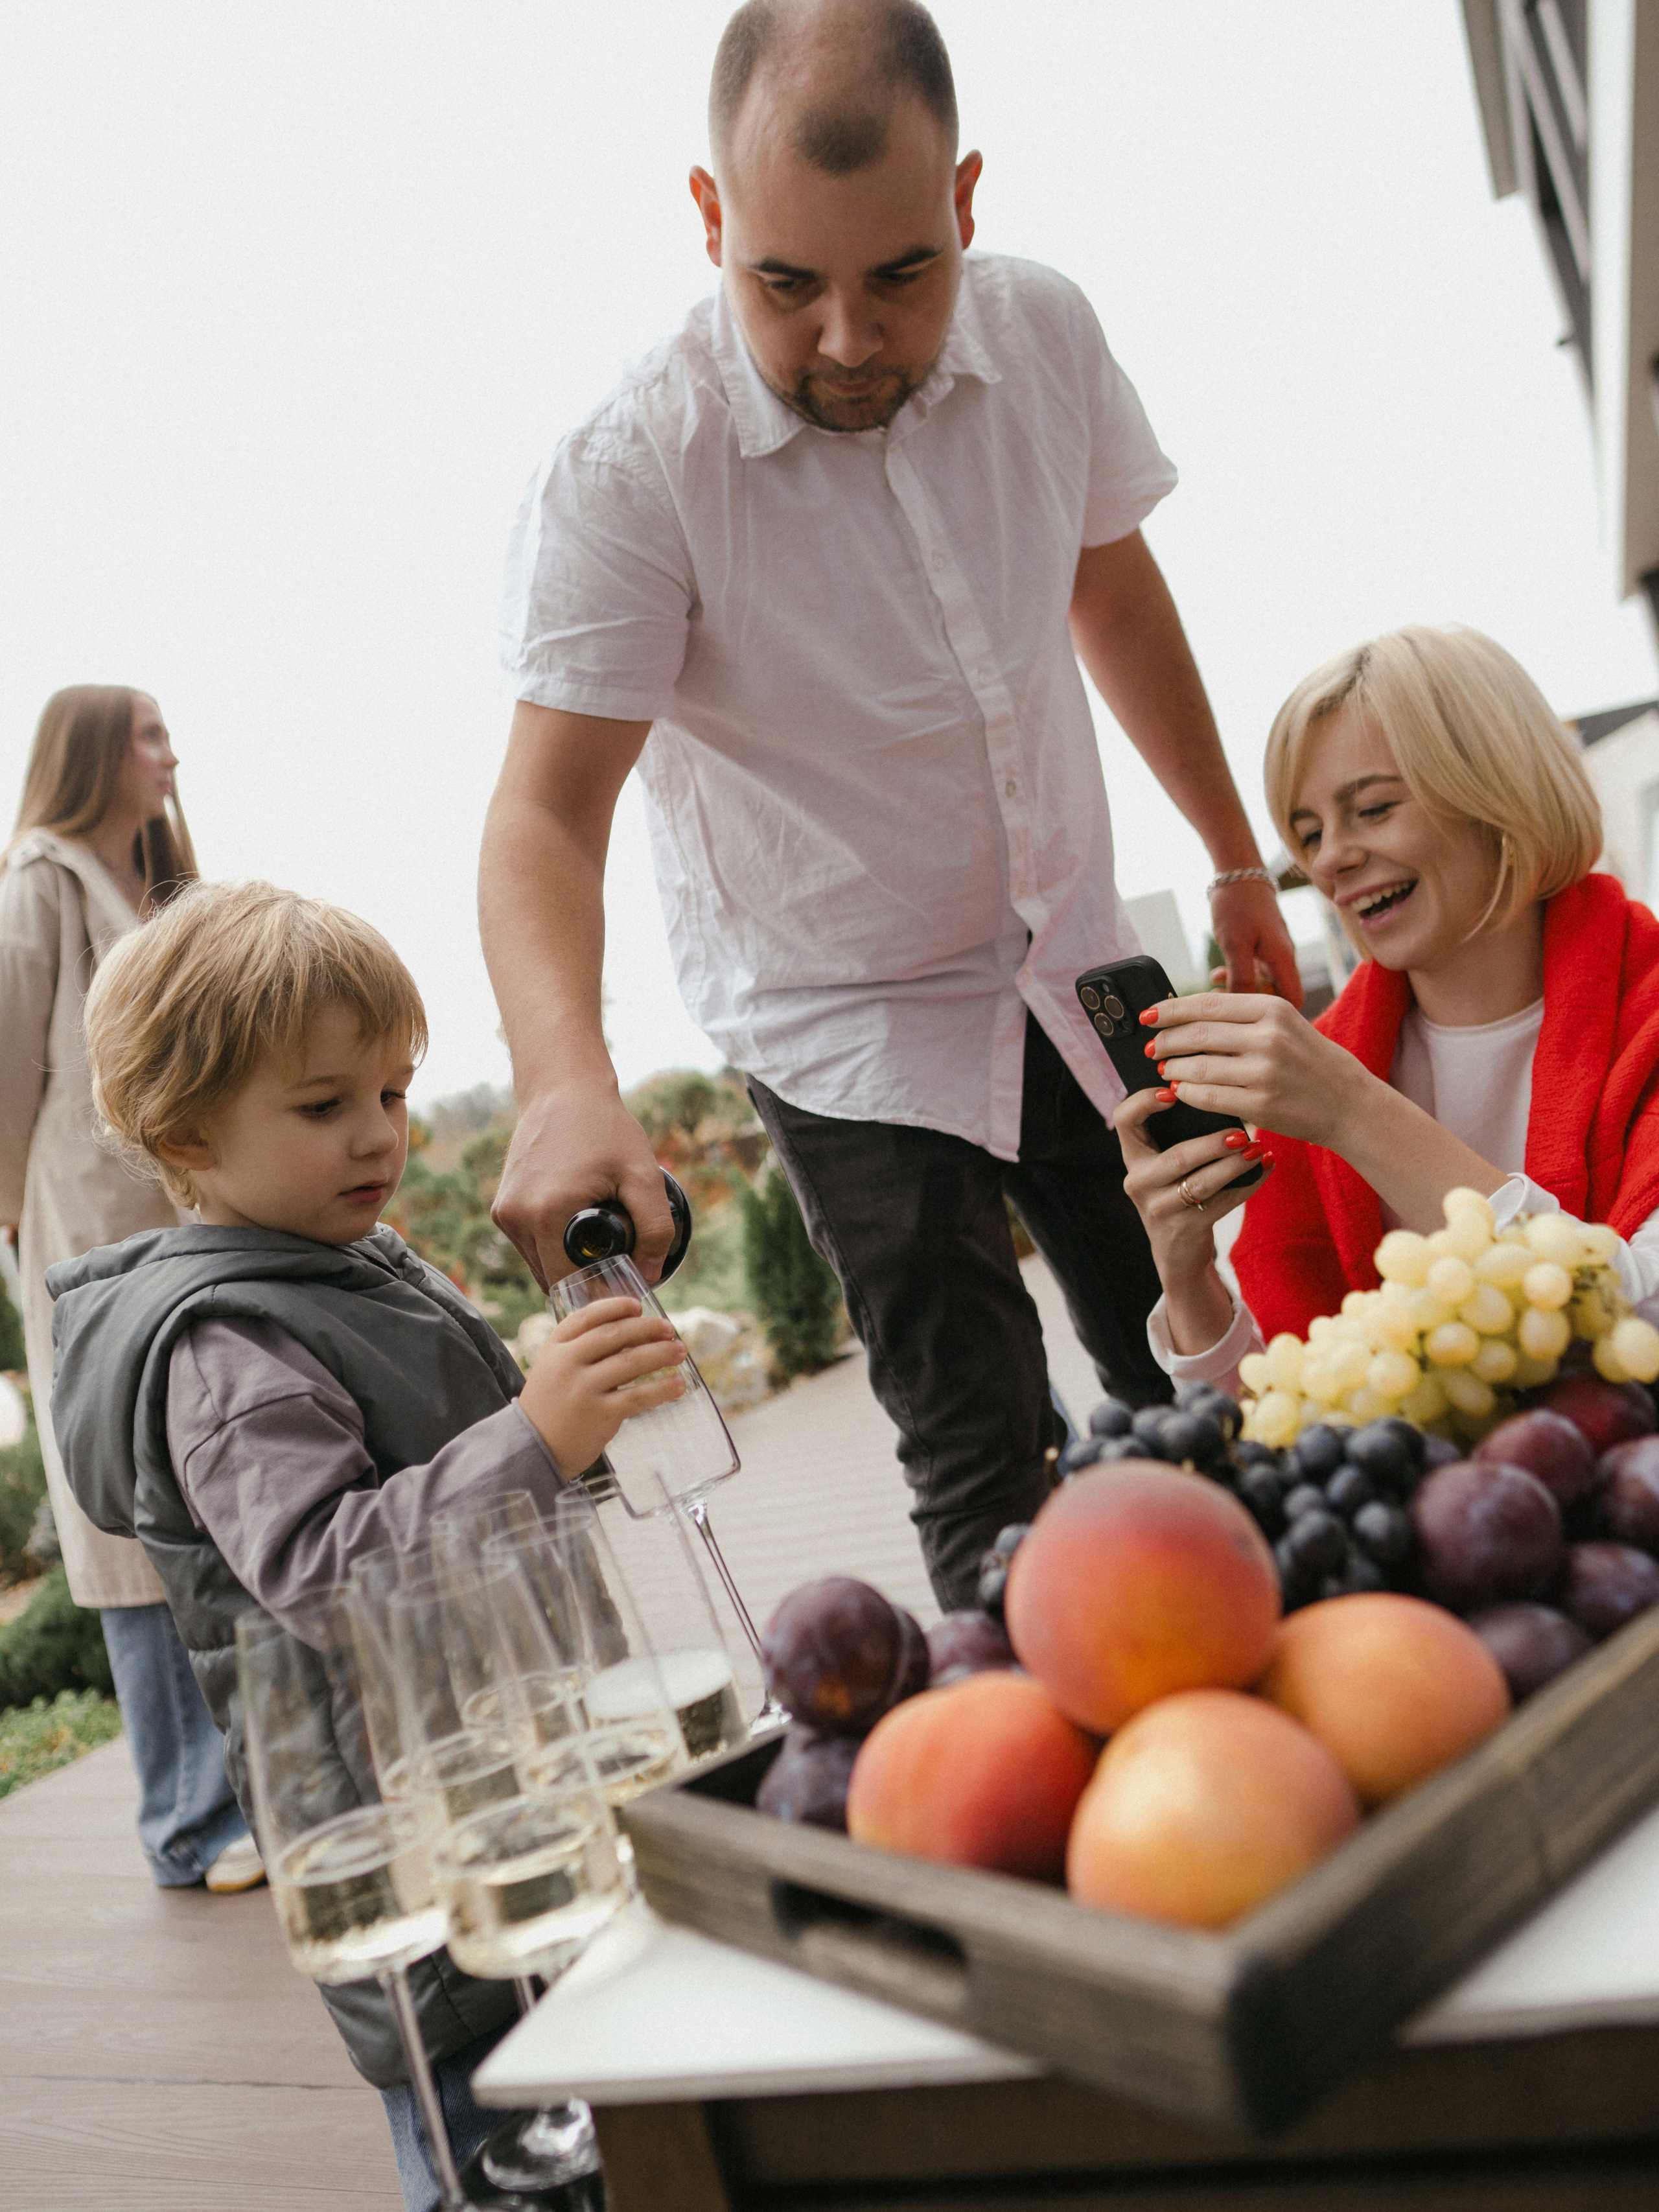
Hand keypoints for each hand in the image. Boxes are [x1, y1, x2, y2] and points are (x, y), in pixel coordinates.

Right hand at [492, 1084, 675, 1290]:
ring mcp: (504, 1214)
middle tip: (621, 1262)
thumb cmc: (606, 1129)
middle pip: (553, 1279)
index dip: (600, 1292)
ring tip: (602, 1239)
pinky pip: (531, 1245)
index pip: (569, 1284)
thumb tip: (650, 1275)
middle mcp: (516, 1218)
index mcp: (546, 1215)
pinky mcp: (502, 1208)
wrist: (563, 1090)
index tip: (627, 1286)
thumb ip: (656, 1228)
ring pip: (539, 1265)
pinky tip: (580, 1225)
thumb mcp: (643, 1175)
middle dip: (586, 1280)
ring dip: (568, 1263)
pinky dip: (554, 1246)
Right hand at [518, 1296, 688, 1470]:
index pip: (587, 1316)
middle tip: (669, 1329)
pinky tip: (679, 1385)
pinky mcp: (599, 1415)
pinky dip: (662, 1389)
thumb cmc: (553, 1404)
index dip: (615, 1307)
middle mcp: (567, 1363)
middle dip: (647, 1328)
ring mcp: (583, 1389)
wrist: (534, 1447)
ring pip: (630, 1363)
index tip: (637, 1304)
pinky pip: (638, 1396)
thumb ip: (583, 1349)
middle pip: (614, 1335)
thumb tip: (634, 1332)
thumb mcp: (554, 1367)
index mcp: (556, 1346)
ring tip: (680, 1351)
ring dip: (661, 1354)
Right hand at [1117, 1088, 1267, 1272]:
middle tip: (1241, 1133)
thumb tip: (1222, 1097)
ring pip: (1201, 1183)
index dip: (1144, 1102)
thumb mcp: (1166, 1165)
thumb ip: (1179, 1135)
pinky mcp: (1185, 1229)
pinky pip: (1221, 1203)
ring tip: (1257, 1151)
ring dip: (1234, 1166)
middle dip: (1212, 1144)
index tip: (1174, 1092)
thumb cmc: (1177, 1191)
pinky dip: (1247, 1185)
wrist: (1177, 1251)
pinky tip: (1264, 1169)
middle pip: (1177, 1158)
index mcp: (1134, 1156)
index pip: (1124, 1119)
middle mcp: (1139, 1182)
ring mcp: (1160, 1209)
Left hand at [1140, 989, 1370, 1149]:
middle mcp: (1269, 1037)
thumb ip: (1244, 1017)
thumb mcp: (1286, 1025)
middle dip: (1165, 1041)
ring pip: (1198, 1066)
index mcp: (1274, 1009)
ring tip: (1166, 1069)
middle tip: (1151, 1047)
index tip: (1149, 1014)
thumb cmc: (1312, 1063)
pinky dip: (1187, 1092)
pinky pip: (1208, 1096)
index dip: (1171, 1009)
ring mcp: (1265, 1072)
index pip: (1208, 1004)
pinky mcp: (1260, 1105)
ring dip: (1173, 1068)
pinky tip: (1181, 1090)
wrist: (1351, 1105)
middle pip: (1197, 1033)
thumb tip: (1189, 1013)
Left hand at [1209, 878, 1302, 1005]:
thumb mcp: (1235, 944)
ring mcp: (1273, 953)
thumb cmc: (1237, 903)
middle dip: (1251, 1004)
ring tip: (1216, 986)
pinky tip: (1218, 975)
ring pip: (1262, 984)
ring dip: (1240, 989)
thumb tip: (1240, 1012)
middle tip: (1223, 1003)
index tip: (1251, 1021)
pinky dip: (1237, 976)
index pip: (1294, 1001)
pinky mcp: (1261, 947)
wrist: (1236, 873)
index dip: (1277, 1017)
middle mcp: (1283, 958)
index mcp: (1284, 959)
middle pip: (1277, 997)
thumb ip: (1241, 977)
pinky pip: (1254, 972)